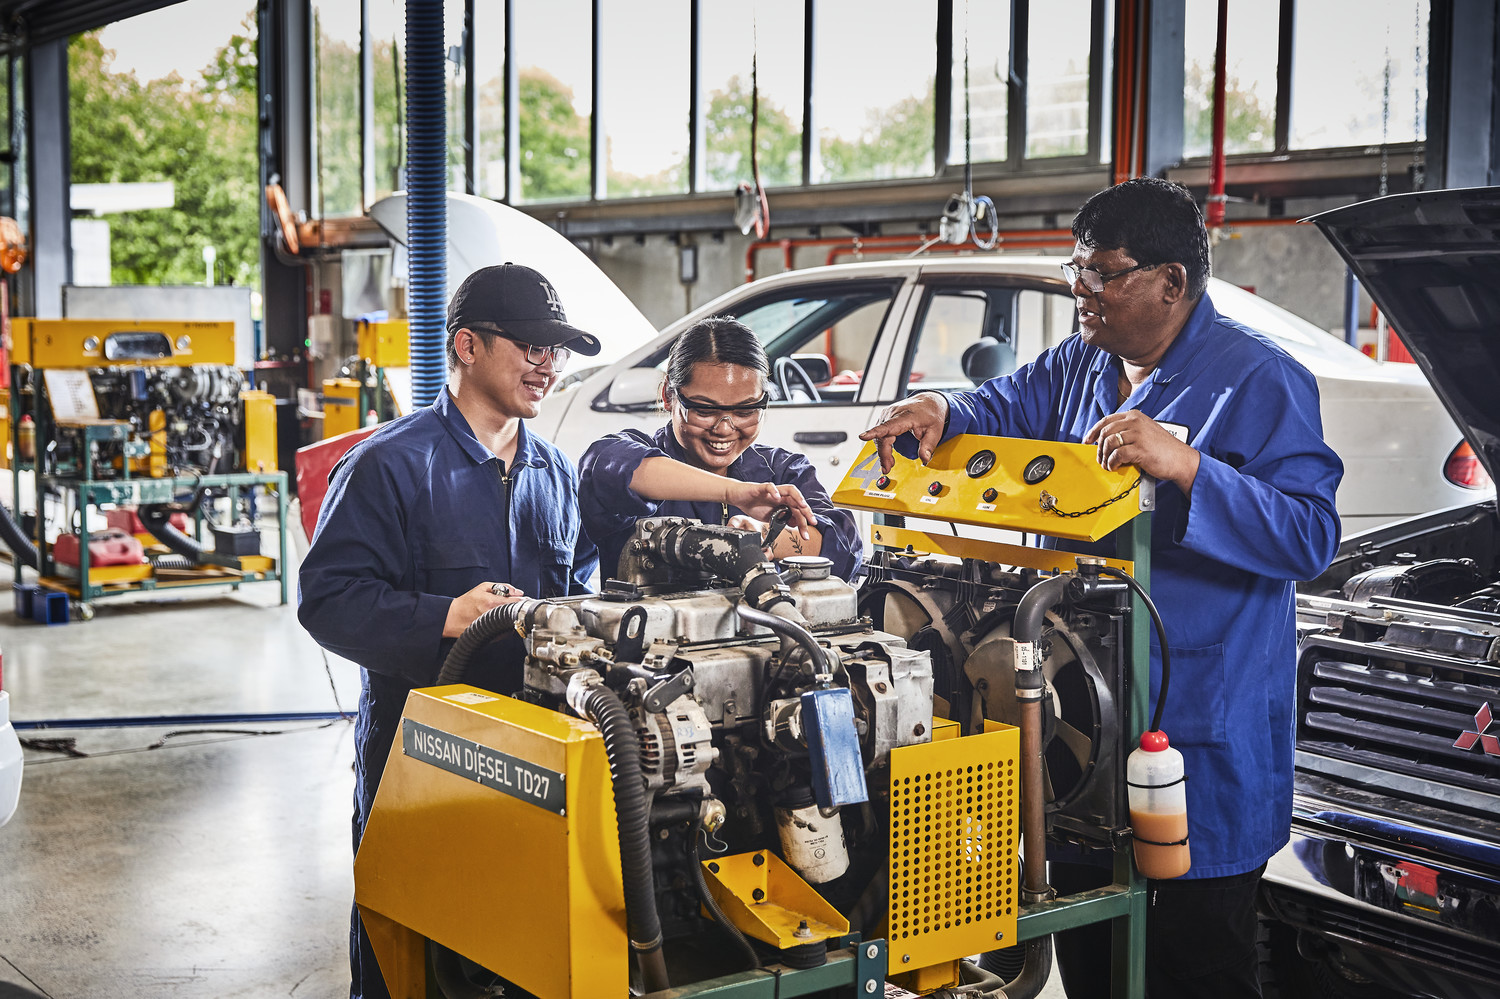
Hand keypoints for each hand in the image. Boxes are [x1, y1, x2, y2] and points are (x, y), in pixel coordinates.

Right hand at [443, 580, 527, 637]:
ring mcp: (492, 627)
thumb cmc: (467, 602)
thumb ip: (503, 587)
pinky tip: (497, 621)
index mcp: (490, 602)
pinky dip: (506, 625)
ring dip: (512, 618)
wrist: (453, 618)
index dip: (522, 600)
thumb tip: (519, 592)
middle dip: (517, 609)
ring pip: (513, 623)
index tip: (526, 600)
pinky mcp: (492, 637)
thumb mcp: (483, 587)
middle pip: (515, 613)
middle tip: (515, 605)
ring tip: (501, 613)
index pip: (515, 602)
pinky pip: (507, 631)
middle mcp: (492, 616)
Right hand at [724, 481, 813, 539]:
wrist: (737, 496)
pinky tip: (777, 497)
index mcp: (783, 503)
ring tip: (803, 506)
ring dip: (798, 498)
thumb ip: (781, 519)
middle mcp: (781, 495)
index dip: (803, 522)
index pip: (798, 511)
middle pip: (797, 501)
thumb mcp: (769, 516)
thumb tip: (794, 524)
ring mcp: (772, 491)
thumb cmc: (753, 504)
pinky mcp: (761, 487)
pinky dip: (774, 491)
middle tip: (811, 523)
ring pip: (790, 490)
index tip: (806, 534)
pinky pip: (769, 486)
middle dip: (806, 512)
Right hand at [858, 392, 949, 472]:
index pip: (888, 426)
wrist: (928, 402)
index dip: (874, 432)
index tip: (863, 436)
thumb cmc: (930, 414)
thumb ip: (928, 446)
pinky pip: (880, 434)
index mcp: (906, 416)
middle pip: (882, 437)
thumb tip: (924, 459)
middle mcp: (893, 413)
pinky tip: (888, 454)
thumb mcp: (935, 431)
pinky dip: (883, 445)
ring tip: (889, 463)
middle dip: (883, 454)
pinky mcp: (885, 418)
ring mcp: (887, 415)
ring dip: (883, 451)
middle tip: (887, 468)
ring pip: (879, 437)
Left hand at [1083, 411, 1199, 492]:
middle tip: (1100, 459)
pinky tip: (1115, 467)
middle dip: (1099, 447)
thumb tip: (1106, 440)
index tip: (1087, 441)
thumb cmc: (1163, 449)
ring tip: (1108, 465)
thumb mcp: (1144, 432)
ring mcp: (1138, 434)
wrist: (1181, 459)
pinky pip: (1117, 455)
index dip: (1094, 431)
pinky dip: (1112, 462)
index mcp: (1135, 416)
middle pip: (1105, 432)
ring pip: (1109, 443)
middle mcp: (1135, 422)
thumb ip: (1127, 431)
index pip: (1106, 420)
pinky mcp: (1140, 449)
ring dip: (1104, 456)